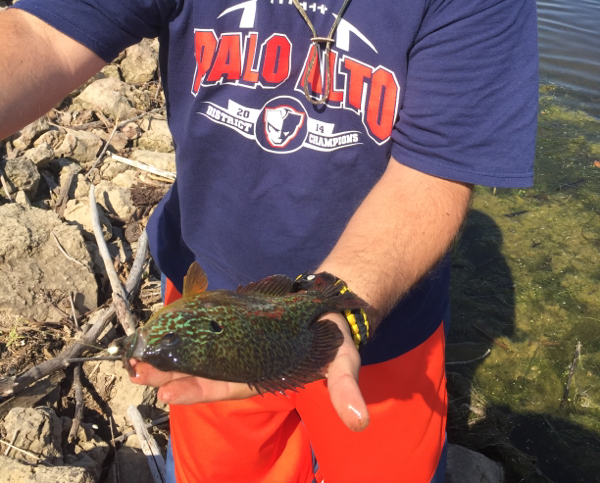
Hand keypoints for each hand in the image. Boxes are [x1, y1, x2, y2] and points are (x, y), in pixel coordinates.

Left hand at [128, 313, 368, 430]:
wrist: (333, 303)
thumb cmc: (335, 338)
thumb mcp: (342, 363)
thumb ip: (344, 389)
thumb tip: (357, 421)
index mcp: (264, 375)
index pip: (226, 387)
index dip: (198, 390)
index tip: (169, 393)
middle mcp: (246, 361)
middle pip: (204, 371)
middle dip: (172, 373)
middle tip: (137, 372)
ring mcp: (239, 340)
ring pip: (200, 350)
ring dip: (172, 352)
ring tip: (139, 354)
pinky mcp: (237, 319)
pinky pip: (208, 325)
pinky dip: (187, 326)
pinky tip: (164, 325)